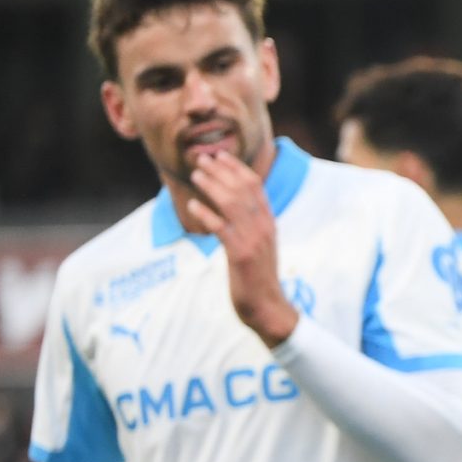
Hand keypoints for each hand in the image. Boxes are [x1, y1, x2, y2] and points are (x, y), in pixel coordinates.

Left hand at [184, 151, 295, 346]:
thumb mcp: (258, 245)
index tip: (220, 156)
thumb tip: (231, 207)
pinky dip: (206, 214)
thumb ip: (249, 224)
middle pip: (243, 189)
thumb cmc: (257, 277)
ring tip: (195, 175)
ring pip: (232, 204)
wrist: (268, 306)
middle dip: (221, 171)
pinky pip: (222, 228)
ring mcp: (253, 240)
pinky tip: (193, 205)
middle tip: (201, 159)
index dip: (236, 168)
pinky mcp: (241, 255)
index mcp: (269, 222)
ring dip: (212, 186)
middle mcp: (264, 226)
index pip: (255, 186)